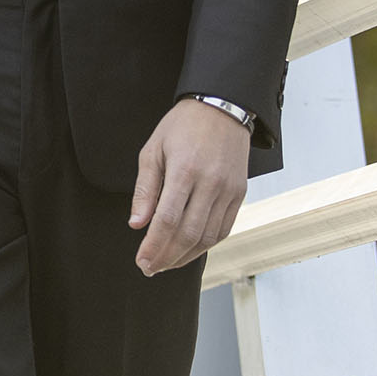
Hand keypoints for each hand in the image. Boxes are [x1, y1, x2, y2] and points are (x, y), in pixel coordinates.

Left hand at [129, 100, 250, 275]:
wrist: (222, 107)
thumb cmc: (183, 126)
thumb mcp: (153, 150)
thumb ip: (145, 189)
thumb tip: (136, 223)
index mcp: (185, 171)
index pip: (167, 220)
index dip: (154, 246)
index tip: (142, 261)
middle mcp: (210, 184)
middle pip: (188, 234)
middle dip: (167, 257)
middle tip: (150, 268)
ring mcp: (228, 190)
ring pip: (208, 237)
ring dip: (186, 256)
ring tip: (166, 263)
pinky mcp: (240, 194)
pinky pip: (224, 229)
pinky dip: (206, 245)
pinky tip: (189, 250)